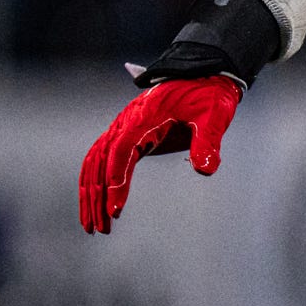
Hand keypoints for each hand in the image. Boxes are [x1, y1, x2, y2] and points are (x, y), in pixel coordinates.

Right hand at [78, 76, 242, 233]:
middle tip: (100, 229)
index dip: (117, 180)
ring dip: (91, 195)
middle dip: (96, 197)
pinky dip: (96, 183)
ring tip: (94, 227)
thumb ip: (208, 141)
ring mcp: (123, 129)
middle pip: (99, 162)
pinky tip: (98, 206)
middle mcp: (126, 123)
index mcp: (143, 118)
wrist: (204, 76)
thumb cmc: (209, 96)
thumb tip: (205, 170)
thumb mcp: (214, 116)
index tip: (116, 208)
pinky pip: (102, 161)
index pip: (122, 151)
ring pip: (95, 164)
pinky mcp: (128, 136)